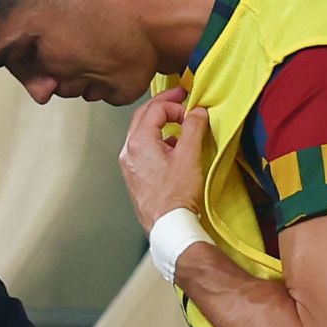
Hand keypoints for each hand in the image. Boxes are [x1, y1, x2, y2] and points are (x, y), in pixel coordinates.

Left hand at [118, 86, 208, 232]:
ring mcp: (130, 165)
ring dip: (161, 124)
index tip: (191, 107)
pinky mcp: (135, 177)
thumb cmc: (175, 197)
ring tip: (181, 125)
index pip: (154, 109)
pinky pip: (144, 150)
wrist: (167, 226)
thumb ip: (193, 128)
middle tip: (180, 100)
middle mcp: (129, 152)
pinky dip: (159, 141)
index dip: (174, 104)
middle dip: (163, 106)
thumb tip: (197, 111)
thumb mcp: (189, 156)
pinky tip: (174, 149)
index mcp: (139, 143)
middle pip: (143, 117)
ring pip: (142, 133)